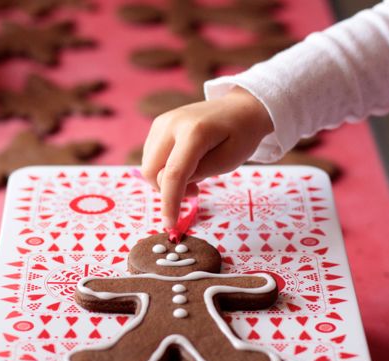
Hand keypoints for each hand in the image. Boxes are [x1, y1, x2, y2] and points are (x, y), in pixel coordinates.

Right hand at [141, 87, 272, 229]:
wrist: (239, 107)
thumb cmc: (240, 135)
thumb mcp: (229, 160)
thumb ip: (200, 174)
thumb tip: (174, 186)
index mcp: (194, 132)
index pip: (173, 173)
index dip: (169, 202)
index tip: (170, 224)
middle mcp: (171, 124)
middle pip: (152, 171)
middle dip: (167, 189)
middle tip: (195, 191)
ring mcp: (161, 123)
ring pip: (148, 165)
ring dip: (165, 179)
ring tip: (192, 176)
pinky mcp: (158, 125)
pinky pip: (151, 157)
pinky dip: (163, 168)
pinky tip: (184, 164)